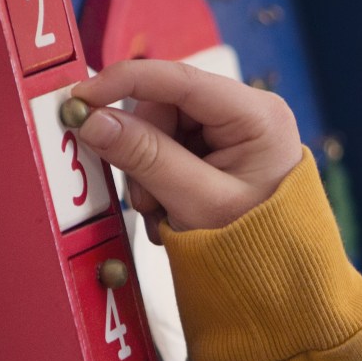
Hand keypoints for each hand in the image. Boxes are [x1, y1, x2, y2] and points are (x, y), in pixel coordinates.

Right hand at [68, 59, 302, 236]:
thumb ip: (145, 158)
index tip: (82, 97)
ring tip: (165, 213)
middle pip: (164, 107)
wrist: (279, 282)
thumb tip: (93, 119)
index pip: (180, 79)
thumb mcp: (197, 203)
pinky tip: (172, 211)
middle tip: (148, 199)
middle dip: (143, 152)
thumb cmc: (255, 245)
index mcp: (257, 115)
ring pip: (159, 130)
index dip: (125, 81)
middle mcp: (247, 112)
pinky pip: (167, 149)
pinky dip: (158, 181)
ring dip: (148, 173)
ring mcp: (232, 131)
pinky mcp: (218, 149)